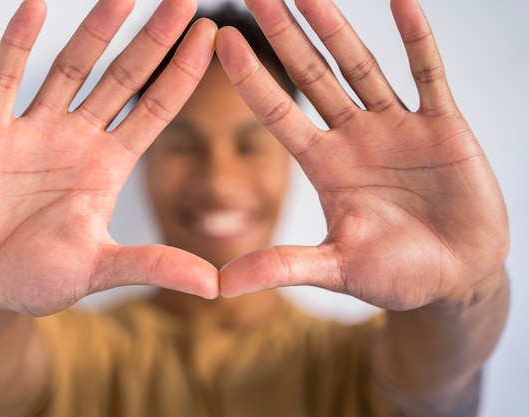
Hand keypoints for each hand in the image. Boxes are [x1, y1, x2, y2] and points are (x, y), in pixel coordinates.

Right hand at [0, 0, 218, 315]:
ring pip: (70, 69)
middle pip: (123, 79)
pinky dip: (17, 45)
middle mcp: (78, 141)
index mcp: (109, 167)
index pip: (156, 109)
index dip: (182, 73)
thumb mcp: (99, 268)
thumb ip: (152, 265)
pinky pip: (5, 80)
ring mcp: (35, 132)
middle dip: (152, 40)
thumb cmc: (37, 279)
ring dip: (95, 31)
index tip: (210, 35)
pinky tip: (36, 8)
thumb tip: (215, 287)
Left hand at [217, 0, 508, 309]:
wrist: (455, 276)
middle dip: (286, 36)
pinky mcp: (441, 126)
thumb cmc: (394, 274)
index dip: (250, 78)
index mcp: (324, 167)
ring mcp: (396, 127)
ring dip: (337, 28)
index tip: (220, 40)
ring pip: (361, 67)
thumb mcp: (335, 269)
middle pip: (313, 77)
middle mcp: (353, 138)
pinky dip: (417, 40)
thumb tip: (219, 286)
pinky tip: (401, 1)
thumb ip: (282, 266)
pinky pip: (428, 74)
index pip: (278, 113)